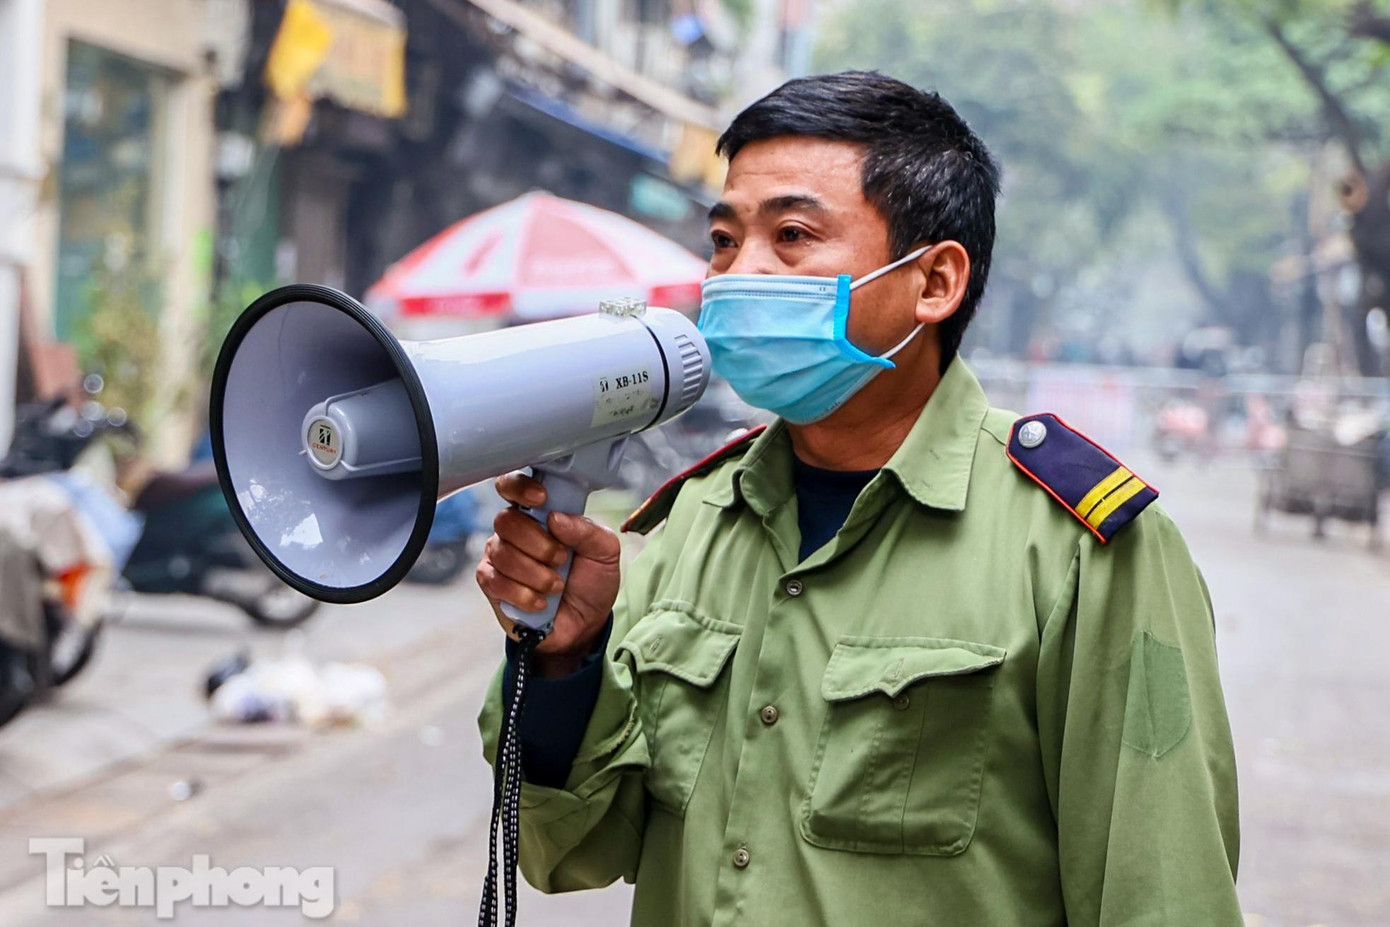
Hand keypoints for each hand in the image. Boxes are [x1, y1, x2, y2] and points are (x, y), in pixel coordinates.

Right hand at [475, 471, 620, 676]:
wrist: (584, 625)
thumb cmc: (591, 582)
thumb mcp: (605, 553)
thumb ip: (587, 530)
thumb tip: (555, 517)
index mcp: (540, 513)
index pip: (512, 485)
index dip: (519, 487)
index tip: (541, 500)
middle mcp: (514, 531)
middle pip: (506, 520)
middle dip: (539, 544)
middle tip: (562, 559)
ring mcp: (499, 557)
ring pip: (503, 553)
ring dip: (536, 574)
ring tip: (557, 586)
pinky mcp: (491, 585)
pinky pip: (495, 581)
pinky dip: (523, 594)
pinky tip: (540, 602)